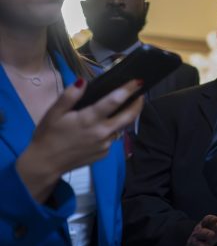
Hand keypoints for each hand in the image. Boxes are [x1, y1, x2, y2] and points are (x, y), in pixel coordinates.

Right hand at [16, 78, 144, 201]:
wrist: (45, 164)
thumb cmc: (48, 135)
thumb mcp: (53, 113)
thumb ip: (69, 96)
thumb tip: (83, 81)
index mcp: (89, 119)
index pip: (115, 101)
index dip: (128, 90)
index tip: (138, 80)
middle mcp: (102, 132)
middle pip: (129, 116)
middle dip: (138, 103)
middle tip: (141, 93)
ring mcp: (106, 144)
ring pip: (121, 127)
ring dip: (125, 116)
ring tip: (124, 106)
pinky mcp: (105, 153)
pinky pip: (113, 138)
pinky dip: (111, 129)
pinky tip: (102, 126)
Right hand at [185, 207, 216, 245]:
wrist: (194, 245)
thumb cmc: (209, 231)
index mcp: (204, 224)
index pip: (206, 220)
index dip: (211, 219)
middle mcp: (198, 233)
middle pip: (200, 232)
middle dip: (206, 233)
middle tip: (213, 235)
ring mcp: (196, 244)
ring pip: (197, 245)